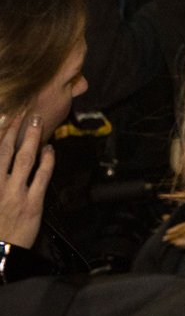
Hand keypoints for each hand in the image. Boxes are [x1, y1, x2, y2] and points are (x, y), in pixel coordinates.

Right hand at [0, 113, 53, 248]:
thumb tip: (4, 162)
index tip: (4, 117)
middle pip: (5, 150)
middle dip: (13, 129)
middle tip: (21, 111)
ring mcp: (15, 193)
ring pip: (24, 158)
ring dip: (31, 138)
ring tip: (36, 122)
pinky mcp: (32, 203)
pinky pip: (42, 176)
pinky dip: (47, 160)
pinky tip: (49, 149)